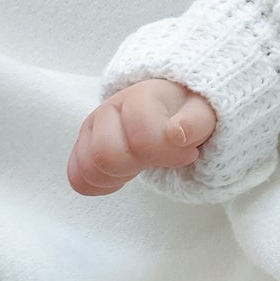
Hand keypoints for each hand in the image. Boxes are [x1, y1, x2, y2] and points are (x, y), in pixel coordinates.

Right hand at [67, 79, 217, 196]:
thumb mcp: (201, 114)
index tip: (189, 153)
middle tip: (159, 159)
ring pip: (88, 167)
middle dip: (138, 164)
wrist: (169, 106)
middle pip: (106, 154)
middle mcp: (109, 108)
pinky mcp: (83, 146)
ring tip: (141, 163)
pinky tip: (122, 175)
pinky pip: (78, 178)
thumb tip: (177, 133)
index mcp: (140, 97)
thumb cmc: (185, 113)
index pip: (141, 137)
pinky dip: (101, 184)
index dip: (167, 153)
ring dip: (119, 174)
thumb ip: (194, 122)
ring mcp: (92, 127)